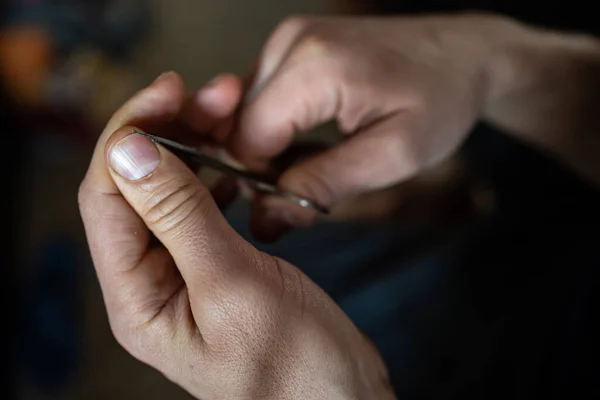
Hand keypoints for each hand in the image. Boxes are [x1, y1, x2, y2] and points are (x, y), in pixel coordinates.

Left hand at [78, 72, 393, 399]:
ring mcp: (184, 274)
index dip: (130, 135)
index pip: (107, 197)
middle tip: (213, 94)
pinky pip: (200, 209)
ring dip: (192, 149)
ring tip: (227, 117)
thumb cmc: (294, 367)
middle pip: (134, 188)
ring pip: (169, 193)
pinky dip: (216, 178)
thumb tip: (129, 151)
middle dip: (166, 132)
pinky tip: (236, 166)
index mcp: (137, 299)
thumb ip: (179, 218)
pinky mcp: (216, 267)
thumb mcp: (234, 287)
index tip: (169, 92)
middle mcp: (150, 284)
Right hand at [224, 14, 514, 238]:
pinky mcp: (293, 43)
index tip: (297, 198)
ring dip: (271, 148)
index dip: (262, 181)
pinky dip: (278, 127)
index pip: (244, 140)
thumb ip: (324, 186)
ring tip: (318, 159)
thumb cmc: (442, 100)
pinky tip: (312, 138)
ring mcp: (288, 38)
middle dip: (264, 166)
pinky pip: (261, 97)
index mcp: (313, 66)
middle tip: (310, 184)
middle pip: (238, 125)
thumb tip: (264, 219)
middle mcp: (290, 42)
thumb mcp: (393, 156)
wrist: (463, 53)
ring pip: (244, 113)